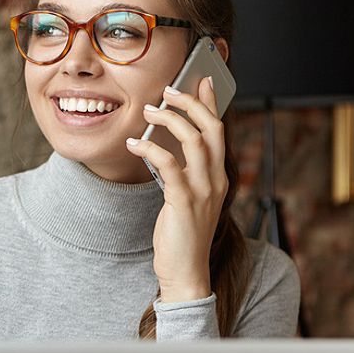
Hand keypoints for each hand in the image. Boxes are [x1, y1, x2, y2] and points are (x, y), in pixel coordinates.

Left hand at [124, 77, 226, 301]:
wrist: (186, 272)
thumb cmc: (181, 234)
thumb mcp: (186, 197)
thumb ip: (182, 172)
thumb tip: (165, 143)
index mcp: (218, 177)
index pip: (219, 131)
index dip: (211, 103)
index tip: (201, 80)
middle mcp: (216, 180)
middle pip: (211, 129)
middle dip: (191, 103)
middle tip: (169, 89)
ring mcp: (203, 191)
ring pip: (194, 141)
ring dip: (170, 120)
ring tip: (148, 110)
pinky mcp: (184, 202)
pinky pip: (170, 166)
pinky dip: (151, 149)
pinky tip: (134, 144)